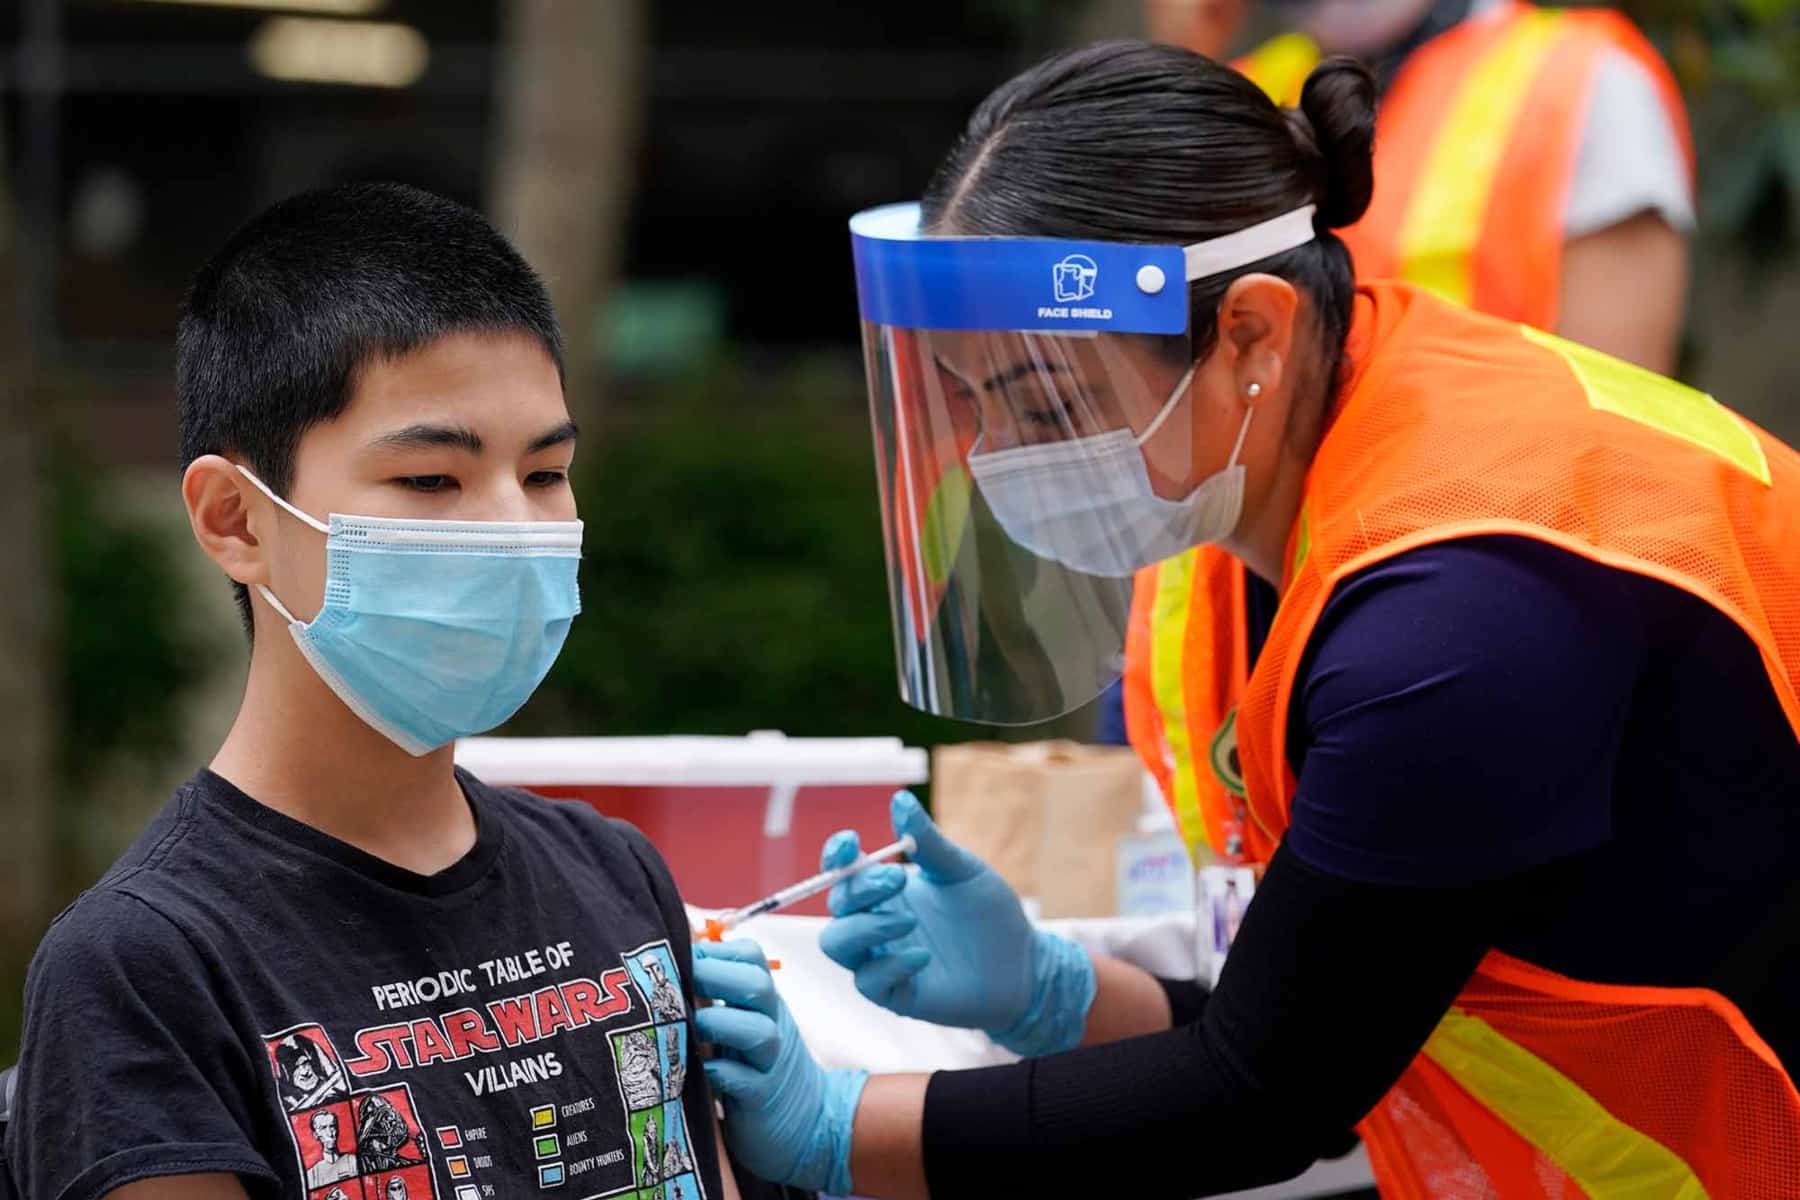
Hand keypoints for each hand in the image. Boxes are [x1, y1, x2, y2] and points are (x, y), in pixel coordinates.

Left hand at [691, 939, 866, 1193]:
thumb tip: (672, 960)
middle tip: (676, 982)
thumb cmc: (758, 1067)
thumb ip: (715, 996)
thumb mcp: (743, 1023)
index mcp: (764, 1001)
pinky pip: (746, 1082)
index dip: (715, 951)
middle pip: (757, 985)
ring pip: (759, 1032)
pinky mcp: (762, 1100)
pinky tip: (702, 1071)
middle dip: (714, 975)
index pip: (750, 958)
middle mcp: (772, 1024)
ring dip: (719, 1023)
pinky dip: (722, 1073)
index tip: (681, 956)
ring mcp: (770, 1063)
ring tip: (690, 1026)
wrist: (807, 1121)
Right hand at [818, 790, 1094, 1055]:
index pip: (842, 870)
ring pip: (837, 944)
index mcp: (885, 890)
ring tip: (909, 920)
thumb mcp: (961, 870)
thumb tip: (900, 799)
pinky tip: (923, 957)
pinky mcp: (897, 994)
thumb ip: (928, 841)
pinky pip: (868, 982)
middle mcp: (876, 922)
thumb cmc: (989, 913)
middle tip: (898, 878)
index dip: (836, 855)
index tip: (851, 842)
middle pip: (837, 904)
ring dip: (864, 927)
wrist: (1023, 962)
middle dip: (859, 887)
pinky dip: (888, 966)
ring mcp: (882, 958)